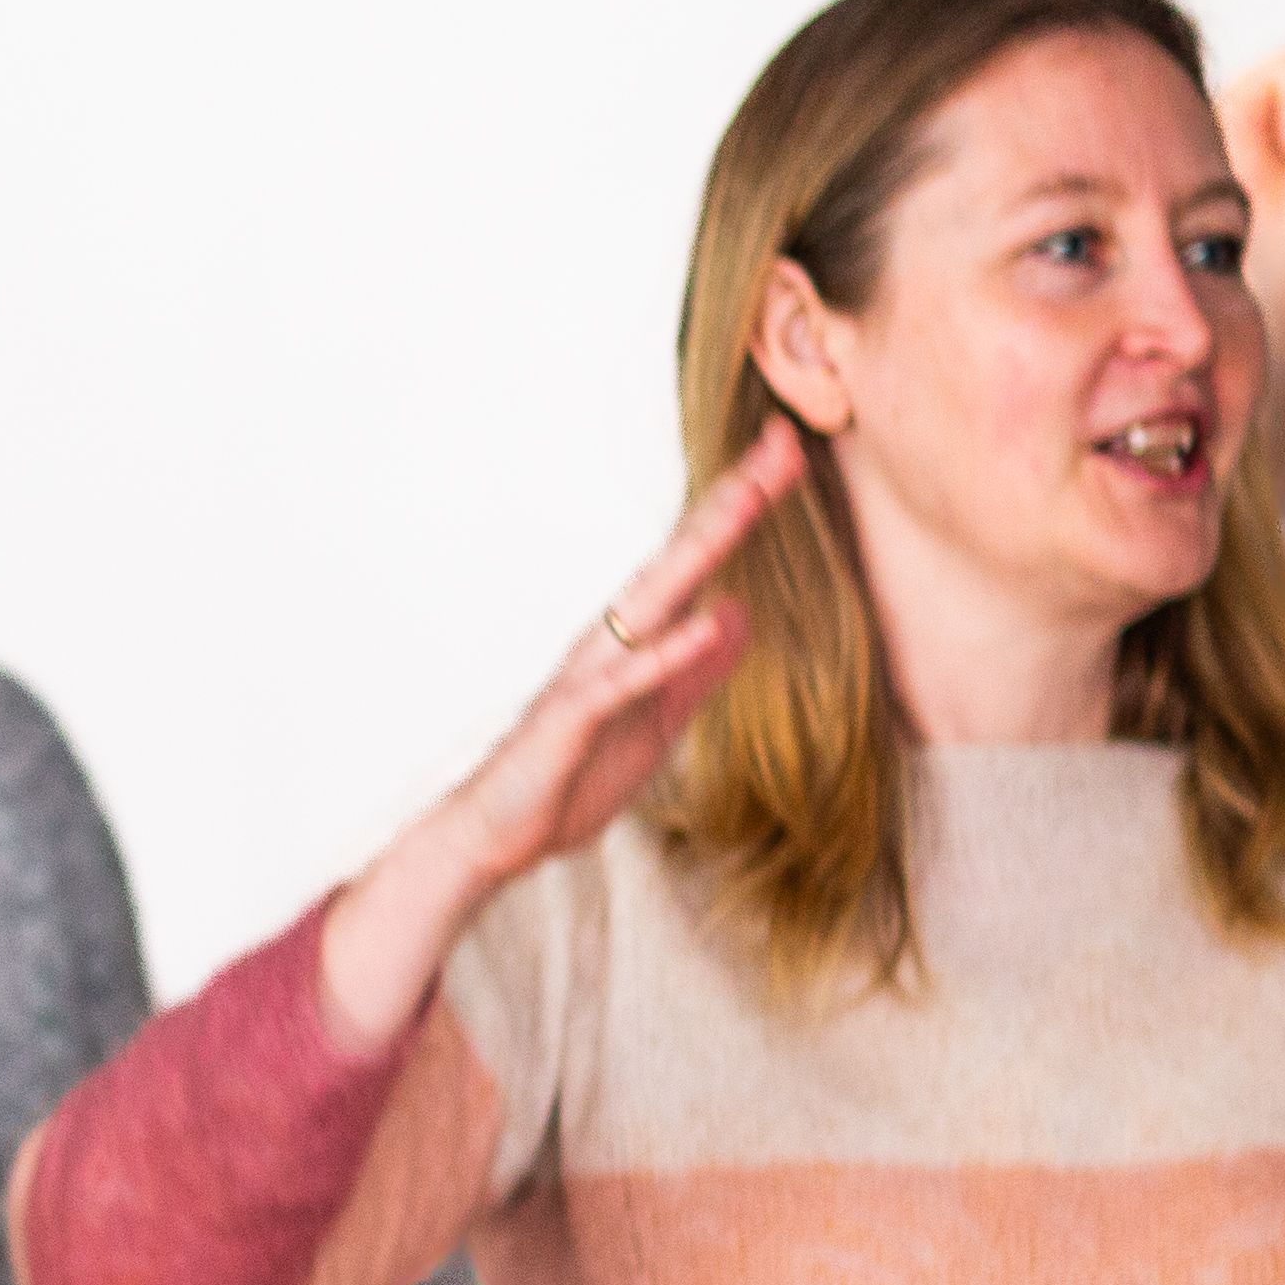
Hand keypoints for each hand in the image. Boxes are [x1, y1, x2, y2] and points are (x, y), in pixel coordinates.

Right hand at [314, 423, 803, 1049]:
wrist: (495, 839)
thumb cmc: (567, 780)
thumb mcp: (656, 724)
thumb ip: (695, 672)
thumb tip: (737, 618)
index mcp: (635, 642)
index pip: (698, 564)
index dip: (744, 512)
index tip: (789, 457)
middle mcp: (611, 642)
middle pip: (683, 559)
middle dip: (733, 502)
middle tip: (782, 445)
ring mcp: (590, 675)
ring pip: (653, 599)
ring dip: (702, 550)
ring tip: (749, 501)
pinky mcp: (571, 718)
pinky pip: (625, 680)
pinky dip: (665, 651)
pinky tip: (705, 619)